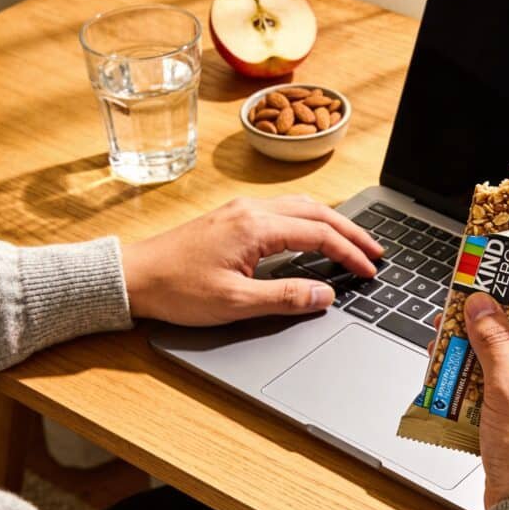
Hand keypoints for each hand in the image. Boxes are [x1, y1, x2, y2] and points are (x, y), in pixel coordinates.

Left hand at [121, 195, 381, 324]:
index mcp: (256, 227)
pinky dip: (309, 221)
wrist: (134, 276)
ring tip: (352, 242)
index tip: (368, 271)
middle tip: (375, 252)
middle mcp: (251, 210)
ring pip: (299, 207)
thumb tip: (324, 294)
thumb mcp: (235, 303)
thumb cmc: (177, 290)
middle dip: (350, 231)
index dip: (349, 253)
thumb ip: (284, 297)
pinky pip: (282, 210)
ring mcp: (240, 210)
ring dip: (330, 223)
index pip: (318, 234)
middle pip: (315, 212)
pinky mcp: (231, 218)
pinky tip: (312, 235)